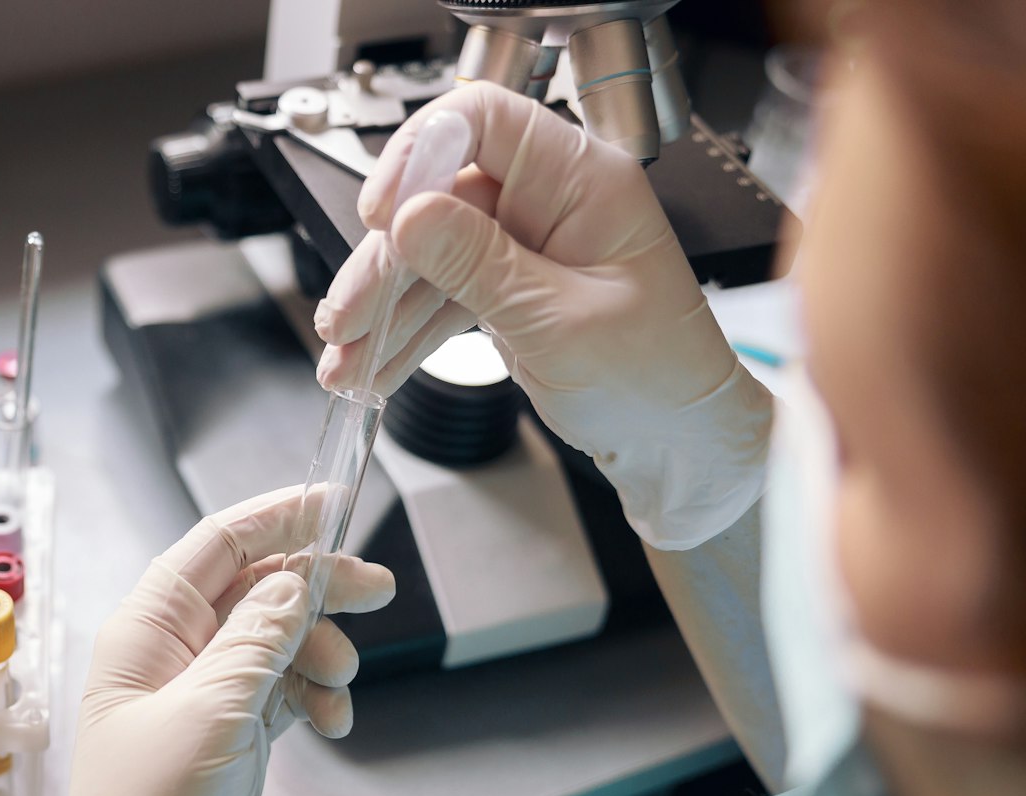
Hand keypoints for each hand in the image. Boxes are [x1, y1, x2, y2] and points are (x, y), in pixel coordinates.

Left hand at [24, 488, 394, 795]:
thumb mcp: (211, 714)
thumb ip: (257, 639)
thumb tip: (291, 580)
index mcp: (145, 632)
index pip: (214, 547)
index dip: (275, 518)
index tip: (336, 502)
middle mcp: (169, 654)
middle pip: (254, 589)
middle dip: (315, 589)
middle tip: (379, 593)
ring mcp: (200, 695)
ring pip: (276, 640)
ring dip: (320, 653)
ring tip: (341, 690)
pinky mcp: (228, 736)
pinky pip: (282, 689)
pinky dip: (315, 697)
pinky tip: (333, 722)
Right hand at [315, 81, 773, 550]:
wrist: (680, 444)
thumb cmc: (657, 380)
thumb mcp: (559, 321)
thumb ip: (477, 264)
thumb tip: (409, 216)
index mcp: (582, 180)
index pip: (482, 120)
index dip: (419, 156)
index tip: (381, 215)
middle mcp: (550, 201)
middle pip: (437, 200)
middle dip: (383, 263)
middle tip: (347, 318)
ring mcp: (525, 246)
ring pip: (427, 255)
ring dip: (380, 309)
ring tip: (345, 360)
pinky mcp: (508, 289)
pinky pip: (439, 297)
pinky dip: (402, 333)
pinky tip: (370, 367)